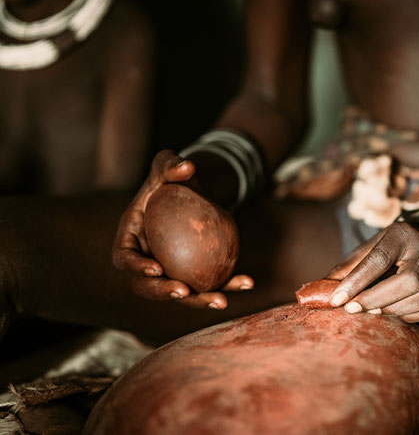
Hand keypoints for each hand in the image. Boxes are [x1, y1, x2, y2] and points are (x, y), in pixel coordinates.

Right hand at [112, 150, 252, 308]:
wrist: (191, 194)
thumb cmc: (173, 179)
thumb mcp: (167, 165)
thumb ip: (170, 163)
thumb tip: (187, 167)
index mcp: (129, 240)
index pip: (125, 258)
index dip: (136, 268)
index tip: (156, 269)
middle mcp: (145, 262)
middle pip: (148, 286)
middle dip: (164, 294)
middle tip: (184, 292)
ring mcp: (169, 273)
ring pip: (182, 294)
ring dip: (200, 301)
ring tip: (222, 301)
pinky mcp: (192, 276)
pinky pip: (209, 284)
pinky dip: (228, 285)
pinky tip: (248, 282)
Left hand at [326, 222, 418, 321]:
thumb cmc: (392, 247)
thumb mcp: (369, 247)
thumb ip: (348, 266)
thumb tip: (321, 289)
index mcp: (401, 236)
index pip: (379, 259)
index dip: (357, 281)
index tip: (336, 299)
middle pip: (408, 280)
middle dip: (376, 298)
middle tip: (352, 309)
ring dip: (392, 309)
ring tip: (371, 311)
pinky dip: (408, 316)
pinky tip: (391, 313)